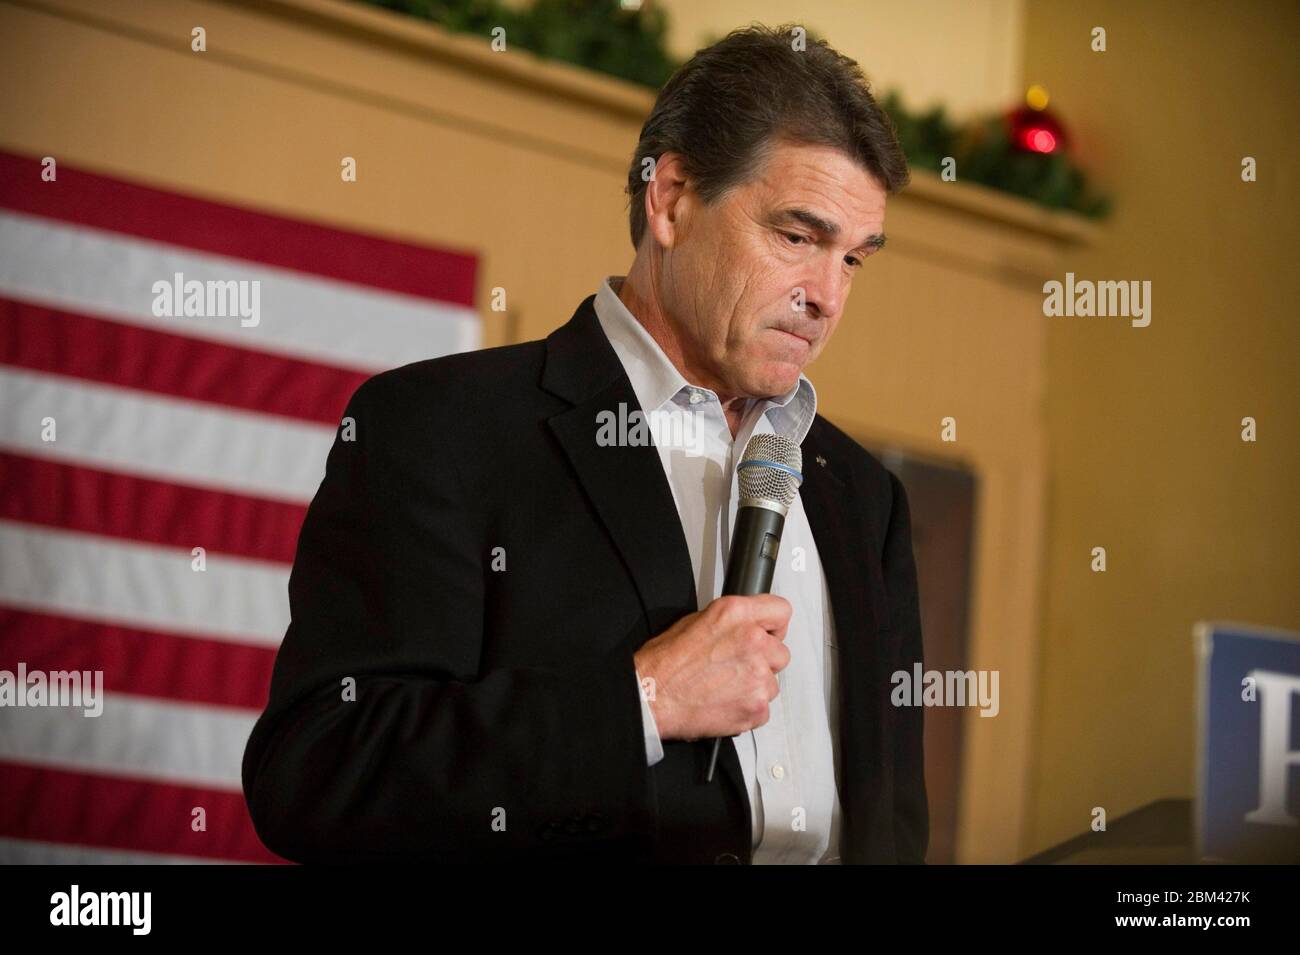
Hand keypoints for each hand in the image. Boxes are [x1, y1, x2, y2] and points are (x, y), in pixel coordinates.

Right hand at [633, 594, 791, 740]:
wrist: (652, 696)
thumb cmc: (666, 662)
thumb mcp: (695, 621)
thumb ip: (732, 622)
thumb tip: (747, 626)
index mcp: (737, 614)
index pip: (781, 611)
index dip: (773, 625)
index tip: (769, 634)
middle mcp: (753, 642)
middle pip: (781, 652)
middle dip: (764, 660)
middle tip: (736, 667)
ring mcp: (758, 676)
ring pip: (772, 682)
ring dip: (754, 686)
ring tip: (725, 687)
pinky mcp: (757, 706)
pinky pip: (764, 708)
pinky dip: (748, 708)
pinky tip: (725, 702)